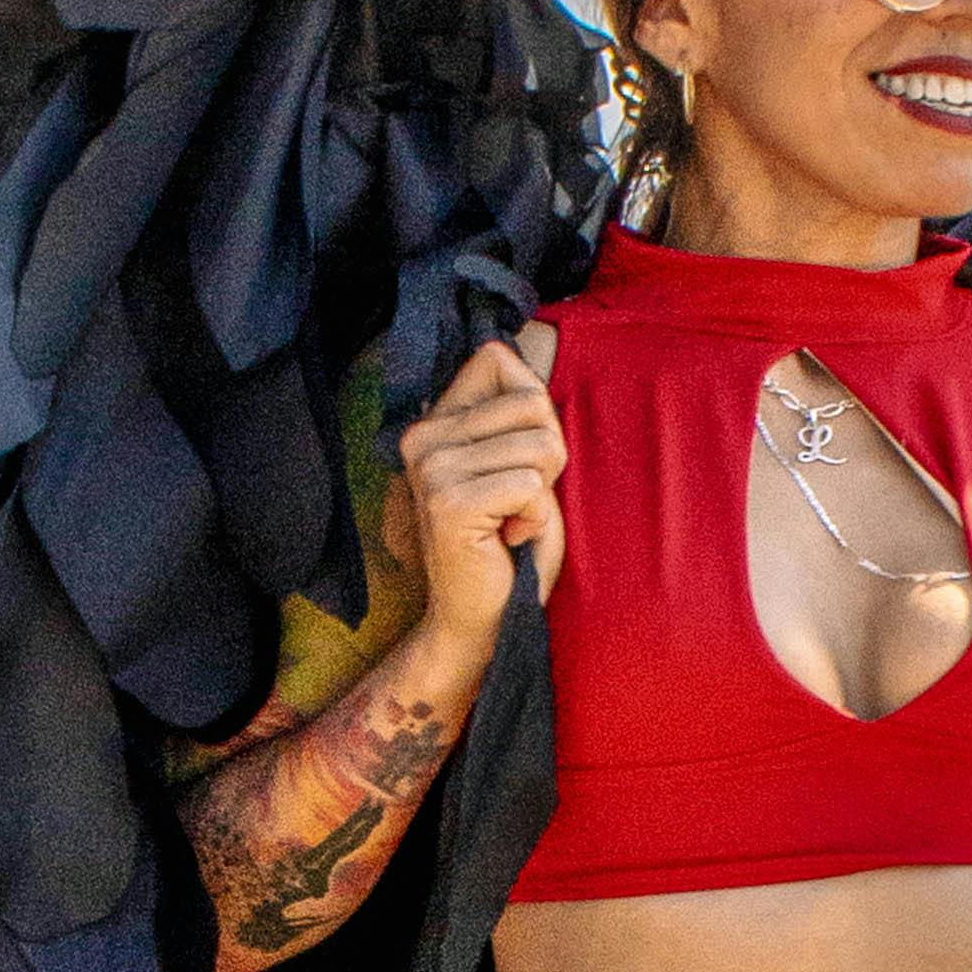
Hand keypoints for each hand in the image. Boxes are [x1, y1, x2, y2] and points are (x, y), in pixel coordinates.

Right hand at [388, 325, 567, 672]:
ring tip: (511, 521)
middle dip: (548, 457)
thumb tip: (515, 351)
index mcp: (434, 423)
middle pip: (532, 402)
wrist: (481, 621)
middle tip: (518, 502)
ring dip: (543, 492)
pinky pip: (530, 484)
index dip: (534, 407)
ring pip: (540, 444)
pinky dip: (536, 517)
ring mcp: (431, 469)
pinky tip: (507, 539)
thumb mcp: (518, 463)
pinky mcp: (448, 503)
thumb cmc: (509, 544)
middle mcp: (422, 438)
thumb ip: (515, 411)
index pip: (499, 357)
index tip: (516, 460)